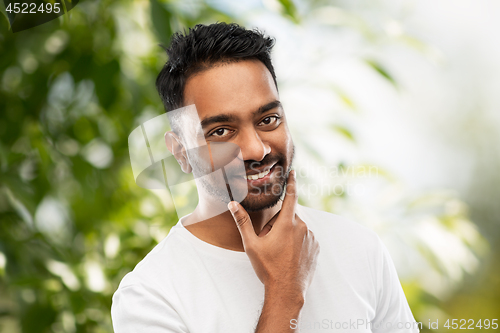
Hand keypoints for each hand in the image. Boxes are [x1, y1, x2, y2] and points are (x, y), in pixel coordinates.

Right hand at [228, 171, 319, 299]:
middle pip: (287, 217)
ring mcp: (311, 238)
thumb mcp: (251, 245)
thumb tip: (232, 204)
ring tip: (279, 252)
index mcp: (287, 224)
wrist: (287, 291)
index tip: (294, 172)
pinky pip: (304, 238)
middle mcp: (302, 227)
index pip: (291, 197)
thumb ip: (242, 222)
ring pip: (296, 228)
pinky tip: (288, 256)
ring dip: (287, 234)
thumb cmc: (268, 268)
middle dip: (277, 225)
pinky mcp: (316, 248)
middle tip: (268, 241)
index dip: (292, 183)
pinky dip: (296, 242)